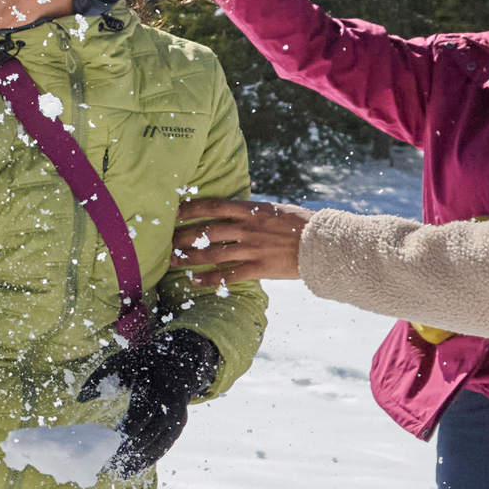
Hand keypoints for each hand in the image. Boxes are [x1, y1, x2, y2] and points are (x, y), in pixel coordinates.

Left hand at [81, 327, 225, 478]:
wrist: (177, 361)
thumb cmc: (142, 363)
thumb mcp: (121, 363)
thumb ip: (99, 378)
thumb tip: (79, 398)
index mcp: (155, 387)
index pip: (140, 416)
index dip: (125, 433)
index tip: (108, 444)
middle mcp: (171, 404)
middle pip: (150, 434)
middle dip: (131, 451)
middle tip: (110, 464)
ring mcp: (179, 416)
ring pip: (160, 445)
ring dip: (140, 460)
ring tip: (120, 472)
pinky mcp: (180, 425)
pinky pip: (165, 446)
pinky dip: (150, 459)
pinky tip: (134, 468)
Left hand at [174, 197, 307, 283]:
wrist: (322, 243)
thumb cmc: (301, 224)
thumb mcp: (275, 209)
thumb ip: (253, 211)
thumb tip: (236, 209)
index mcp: (252, 210)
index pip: (214, 205)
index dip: (191, 207)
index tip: (175, 209)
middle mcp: (248, 228)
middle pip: (207, 231)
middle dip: (184, 235)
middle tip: (166, 239)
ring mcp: (252, 248)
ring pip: (213, 253)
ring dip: (190, 257)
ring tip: (173, 261)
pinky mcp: (259, 267)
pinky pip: (228, 275)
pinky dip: (210, 279)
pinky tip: (195, 282)